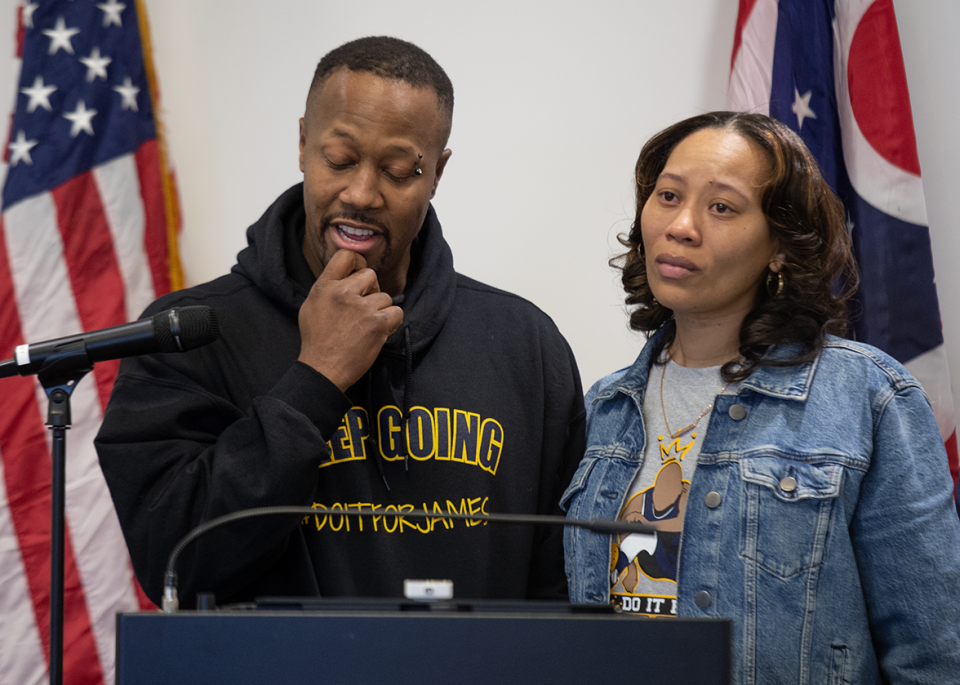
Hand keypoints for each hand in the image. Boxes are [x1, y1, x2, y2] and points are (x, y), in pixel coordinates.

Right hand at [298, 250, 402, 390]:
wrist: (323, 368)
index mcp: (325, 286)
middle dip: (371, 290)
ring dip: (380, 310)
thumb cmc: (317, 339)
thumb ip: (329, 286)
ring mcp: (362, 308)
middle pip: (370, 275)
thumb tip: (346, 274)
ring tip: (366, 325)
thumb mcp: (312, 304)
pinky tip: (378, 331)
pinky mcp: (378, 324)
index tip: (359, 277)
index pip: (347, 255)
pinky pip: (397, 312)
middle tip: (363, 308)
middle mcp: (343, 292)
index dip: (358, 263)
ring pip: (384, 296)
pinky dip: (391, 323)